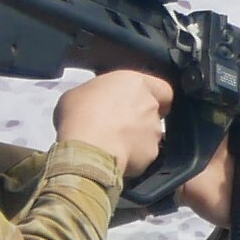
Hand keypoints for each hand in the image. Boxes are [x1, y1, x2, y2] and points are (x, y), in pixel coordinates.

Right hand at [57, 69, 173, 180]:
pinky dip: (133, 156)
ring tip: (113, 143)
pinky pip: (144, 153)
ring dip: (137, 137)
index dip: (156, 96)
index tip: (145, 101)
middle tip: (119, 124)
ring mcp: (153, 130)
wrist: (89, 148)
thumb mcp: (77, 93)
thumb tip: (91, 102)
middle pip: (153, 111)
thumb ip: (94, 94)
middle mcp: (149, 105)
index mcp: (134, 83)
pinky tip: (115, 156)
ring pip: (150, 133)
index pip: (161, 87)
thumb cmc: (80, 116)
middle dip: (140, 118)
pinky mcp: (151, 153)